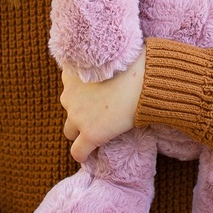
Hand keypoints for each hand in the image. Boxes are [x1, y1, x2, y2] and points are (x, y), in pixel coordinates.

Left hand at [60, 46, 145, 162]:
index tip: (95, 94)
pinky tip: (90, 154)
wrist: (143, 81)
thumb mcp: (106, 58)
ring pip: (70, 130)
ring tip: (100, 128)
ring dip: (82, 129)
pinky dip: (83, 153)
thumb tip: (105, 68)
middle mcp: (69, 94)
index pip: (68, 87)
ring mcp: (77, 116)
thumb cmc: (132, 63)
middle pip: (69, 109)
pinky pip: (78, 152)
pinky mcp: (90, 134)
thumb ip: (96, 65)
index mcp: (72, 73)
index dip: (82, 92)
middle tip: (101, 109)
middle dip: (80, 110)